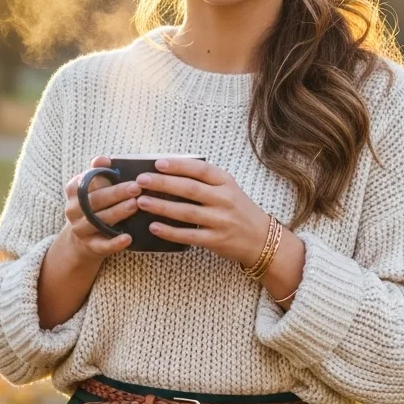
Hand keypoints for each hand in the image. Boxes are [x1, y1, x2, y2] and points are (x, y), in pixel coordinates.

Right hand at [62, 155, 141, 261]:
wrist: (82, 240)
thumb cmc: (94, 206)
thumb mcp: (93, 188)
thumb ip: (98, 173)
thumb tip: (104, 159)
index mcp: (74, 192)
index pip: (85, 182)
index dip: (100, 176)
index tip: (117, 171)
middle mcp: (74, 210)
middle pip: (95, 201)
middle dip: (116, 193)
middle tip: (136, 187)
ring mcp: (81, 230)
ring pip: (99, 221)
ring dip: (117, 212)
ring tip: (135, 205)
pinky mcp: (91, 247)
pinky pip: (103, 246)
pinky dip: (115, 242)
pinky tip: (128, 238)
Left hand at [132, 156, 272, 267]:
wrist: (261, 239)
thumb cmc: (239, 211)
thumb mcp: (229, 189)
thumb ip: (206, 181)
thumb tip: (169, 173)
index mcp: (226, 182)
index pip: (200, 169)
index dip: (178, 165)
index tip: (157, 163)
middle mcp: (224, 200)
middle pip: (190, 189)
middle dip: (163, 183)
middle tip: (141, 180)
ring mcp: (220, 221)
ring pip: (186, 212)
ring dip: (162, 206)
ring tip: (142, 202)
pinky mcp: (216, 240)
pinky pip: (189, 236)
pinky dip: (170, 231)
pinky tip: (154, 227)